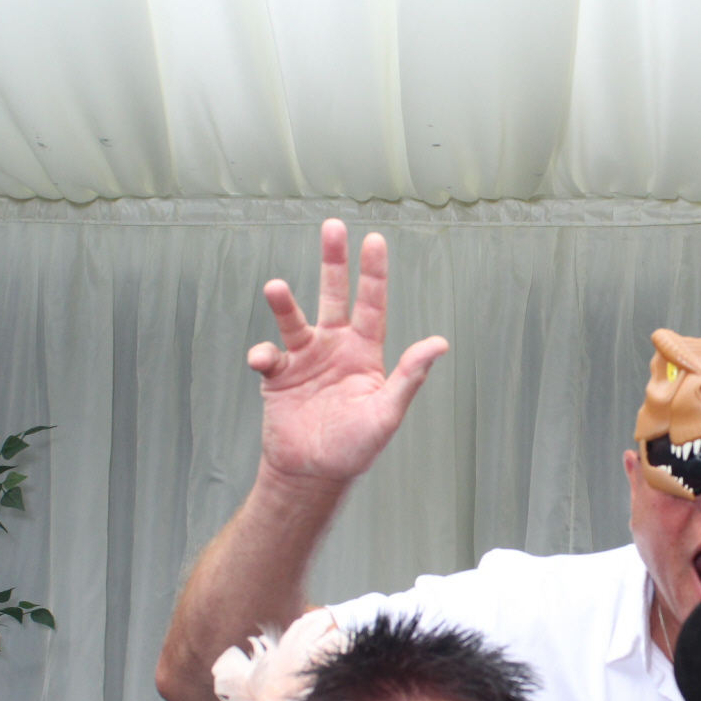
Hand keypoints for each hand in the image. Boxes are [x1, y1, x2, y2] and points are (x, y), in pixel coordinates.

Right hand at [246, 219, 448, 482]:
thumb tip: (439, 343)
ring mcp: (304, 359)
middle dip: (333, 262)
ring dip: (284, 303)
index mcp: (364, 353)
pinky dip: (262, 355)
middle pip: (334, 295)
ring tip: (275, 288)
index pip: (371, 305)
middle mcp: (334, 348)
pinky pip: (268, 356)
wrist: (313, 473)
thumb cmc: (355, 447)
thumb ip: (410, 377)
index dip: (373, 274)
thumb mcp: (387, 413)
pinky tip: (262, 361)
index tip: (374, 240)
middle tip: (333, 226)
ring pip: (294, 320)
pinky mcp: (277, 376)